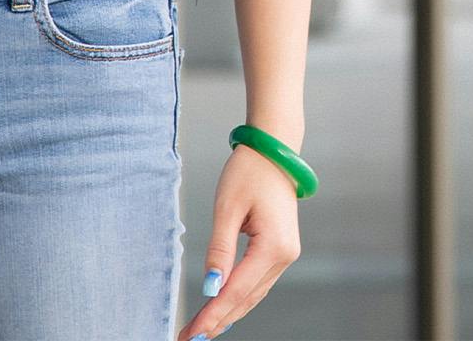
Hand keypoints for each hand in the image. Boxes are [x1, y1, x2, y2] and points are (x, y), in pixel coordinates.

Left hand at [176, 143, 301, 339]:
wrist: (273, 151)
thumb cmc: (249, 172)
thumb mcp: (227, 208)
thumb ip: (219, 250)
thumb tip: (211, 287)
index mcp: (273, 246)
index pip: (237, 290)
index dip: (213, 314)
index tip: (191, 333)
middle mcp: (284, 256)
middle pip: (246, 298)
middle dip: (217, 320)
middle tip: (187, 338)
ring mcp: (285, 255)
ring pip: (253, 295)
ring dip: (227, 313)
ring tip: (200, 330)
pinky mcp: (280, 251)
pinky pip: (257, 283)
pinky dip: (238, 298)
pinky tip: (221, 309)